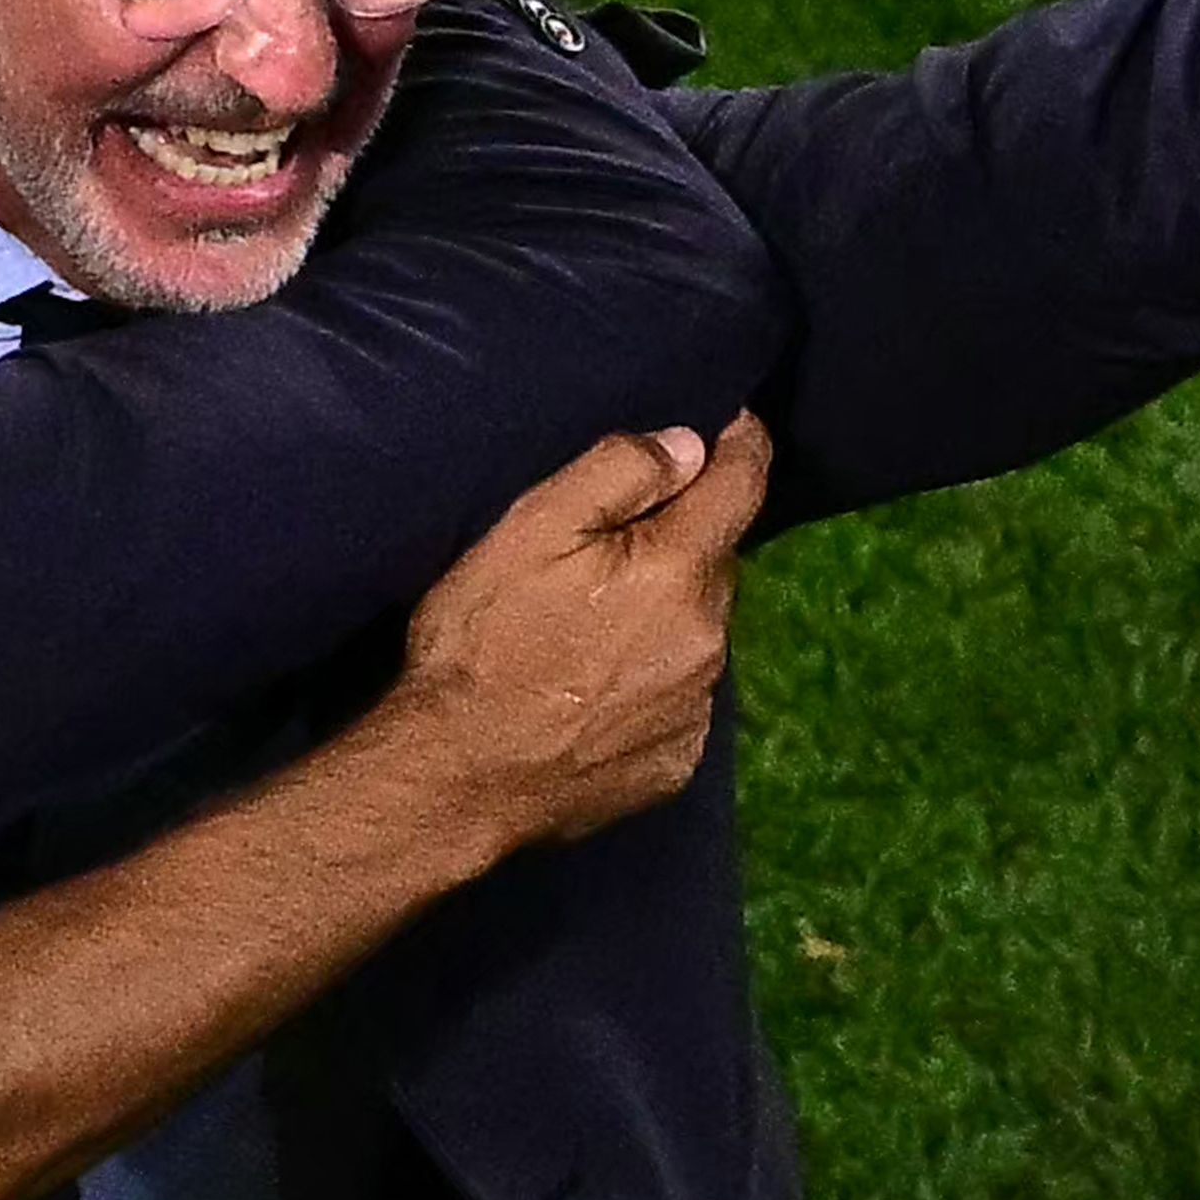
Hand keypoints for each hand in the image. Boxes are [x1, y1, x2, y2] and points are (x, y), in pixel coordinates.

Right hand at [389, 414, 770, 851]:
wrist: (455, 777)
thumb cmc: (482, 642)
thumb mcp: (530, 529)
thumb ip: (618, 471)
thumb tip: (688, 444)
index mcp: (680, 571)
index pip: (744, 484)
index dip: (742, 443)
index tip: (733, 422)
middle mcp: (708, 640)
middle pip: (716, 563)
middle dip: (682, 544)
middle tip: (613, 549)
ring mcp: (696, 709)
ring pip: (700, 633)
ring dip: (667, 616)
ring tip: (593, 628)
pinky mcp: (675, 762)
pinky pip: (681, 699)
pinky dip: (653, 681)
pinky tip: (594, 690)